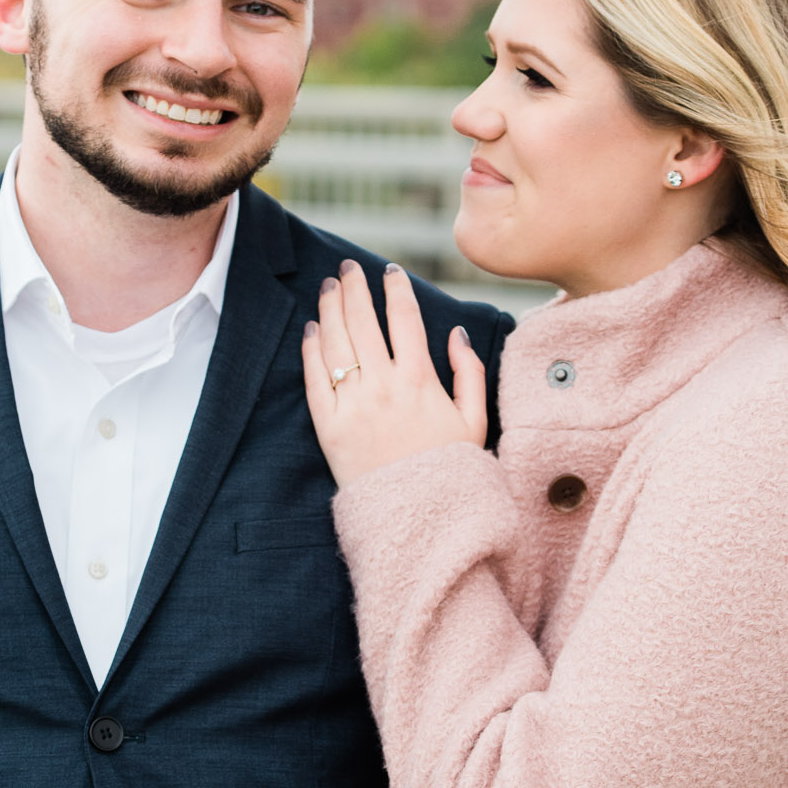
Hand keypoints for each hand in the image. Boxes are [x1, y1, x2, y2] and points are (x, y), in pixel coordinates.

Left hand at [303, 260, 486, 488]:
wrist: (418, 519)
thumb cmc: (450, 471)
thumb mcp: (475, 421)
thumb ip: (469, 372)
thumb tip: (455, 332)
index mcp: (421, 380)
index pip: (405, 317)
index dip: (395, 288)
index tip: (389, 271)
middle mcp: (384, 386)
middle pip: (363, 321)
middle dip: (355, 287)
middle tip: (348, 268)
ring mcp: (353, 405)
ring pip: (336, 342)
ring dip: (330, 308)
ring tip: (328, 289)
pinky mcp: (329, 427)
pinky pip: (315, 378)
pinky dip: (311, 349)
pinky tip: (312, 329)